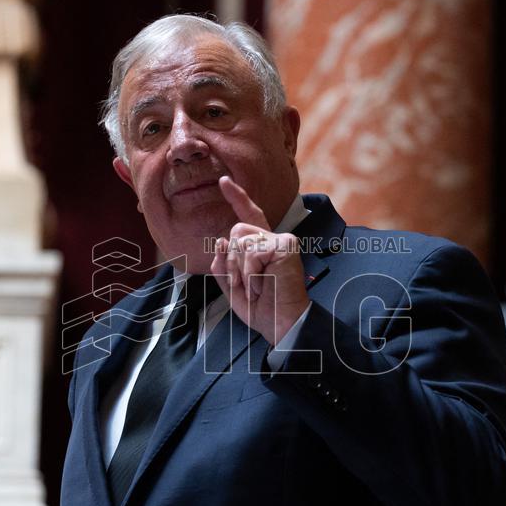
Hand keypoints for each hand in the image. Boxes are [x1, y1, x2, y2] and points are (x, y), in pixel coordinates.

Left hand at [211, 176, 309, 345]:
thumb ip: (223, 264)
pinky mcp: (286, 245)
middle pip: (235, 231)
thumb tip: (219, 240)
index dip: (236, 198)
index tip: (224, 181)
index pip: (247, 217)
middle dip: (231, 261)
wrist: (280, 324)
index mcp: (259, 246)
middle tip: (244, 284)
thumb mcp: (232, 286)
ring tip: (254, 288)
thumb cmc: (261, 308)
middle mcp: (271, 239)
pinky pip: (252, 252)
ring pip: (240, 240)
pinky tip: (261, 286)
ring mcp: (281, 240)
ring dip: (240, 270)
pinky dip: (250, 273)